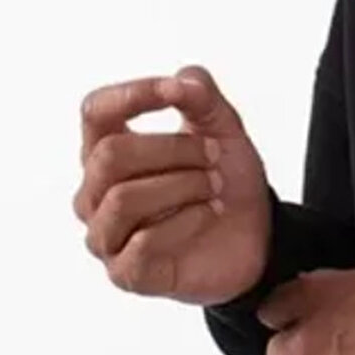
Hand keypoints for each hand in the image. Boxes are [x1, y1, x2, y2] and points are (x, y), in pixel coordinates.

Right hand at [75, 64, 271, 305]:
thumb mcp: (223, 129)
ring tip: (216, 187)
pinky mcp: (126, 273)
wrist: (258, 238)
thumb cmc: (226, 182)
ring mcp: (106, 235)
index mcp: (107, 150)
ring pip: (123, 198)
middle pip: (110, 155)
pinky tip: (209, 215)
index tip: (176, 94)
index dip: (133, 96)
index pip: (95, 112)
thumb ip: (201, 96)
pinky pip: (142, 242)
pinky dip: (186, 221)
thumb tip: (181, 80)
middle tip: (214, 155)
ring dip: (182, 185)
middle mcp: (95, 193)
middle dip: (173, 149)